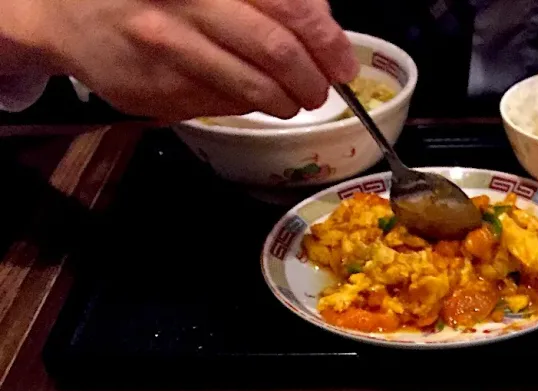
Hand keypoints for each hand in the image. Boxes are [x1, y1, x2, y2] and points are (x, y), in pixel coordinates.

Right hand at [2, 0, 357, 120]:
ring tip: (295, 97)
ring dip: (288, 100)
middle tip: (323, 86)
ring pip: (256, 87)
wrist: (66, 11)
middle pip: (278, 49)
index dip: (326, 37)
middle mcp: (185, 2)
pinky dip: (252, 105)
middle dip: (314, 76)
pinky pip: (226, 105)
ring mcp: (171, 47)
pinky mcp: (161, 89)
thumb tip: (321, 19)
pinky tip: (254, 96)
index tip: (342, 59)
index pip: (288, 4)